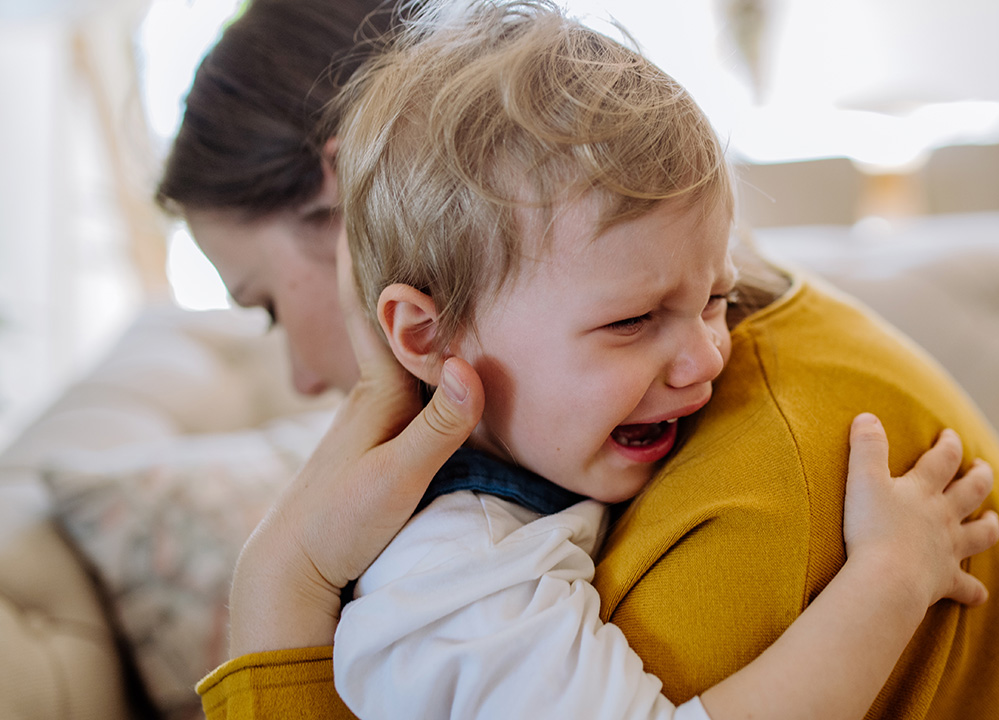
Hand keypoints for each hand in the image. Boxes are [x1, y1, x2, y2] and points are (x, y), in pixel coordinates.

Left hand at [226, 230, 483, 656]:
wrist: (288, 569)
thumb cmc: (339, 524)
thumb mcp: (397, 479)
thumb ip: (438, 428)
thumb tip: (473, 367)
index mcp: (378, 394)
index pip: (378, 309)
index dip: (369, 253)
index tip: (365, 191)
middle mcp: (373, 395)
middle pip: (389, 316)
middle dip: (394, 261)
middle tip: (398, 204)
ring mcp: (372, 417)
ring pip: (396, 345)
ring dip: (405, 301)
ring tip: (420, 257)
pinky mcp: (378, 440)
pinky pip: (402, 375)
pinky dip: (413, 346)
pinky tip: (425, 348)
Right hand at [842, 413, 998, 611]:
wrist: (887, 579)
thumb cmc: (873, 529)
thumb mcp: (863, 480)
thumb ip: (866, 447)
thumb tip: (867, 417)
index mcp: (924, 490)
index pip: (944, 458)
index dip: (949, 444)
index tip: (950, 434)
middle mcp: (943, 517)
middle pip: (972, 491)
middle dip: (980, 476)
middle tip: (982, 467)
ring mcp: (948, 549)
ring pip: (980, 534)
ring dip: (989, 525)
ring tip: (992, 519)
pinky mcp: (945, 580)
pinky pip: (966, 587)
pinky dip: (974, 591)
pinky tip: (980, 595)